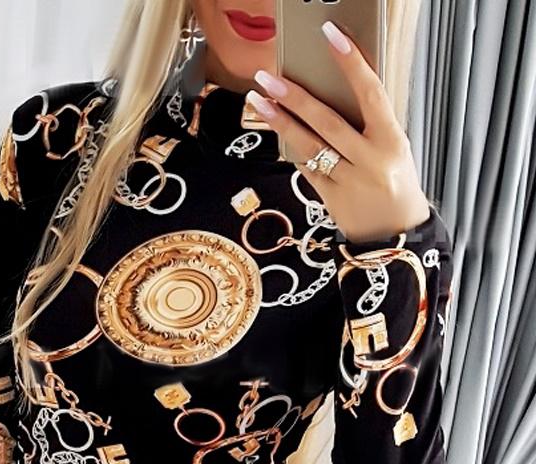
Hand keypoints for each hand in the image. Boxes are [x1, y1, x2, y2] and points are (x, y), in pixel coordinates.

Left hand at [246, 20, 430, 242]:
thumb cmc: (396, 183)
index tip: (331, 36)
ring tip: (258, 101)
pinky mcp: (329, 198)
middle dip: (295, 97)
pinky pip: (306, 168)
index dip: (351, 63)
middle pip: (327, 121)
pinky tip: (276, 130)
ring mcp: (347, 181)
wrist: (394, 235)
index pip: (371, 93)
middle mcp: (369, 160)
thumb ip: (370, 123)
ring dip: (280, 121)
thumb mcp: (395, 148)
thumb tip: (337, 90)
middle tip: (269, 77)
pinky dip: (292, 148)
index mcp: (391, 140)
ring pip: (309, 145)